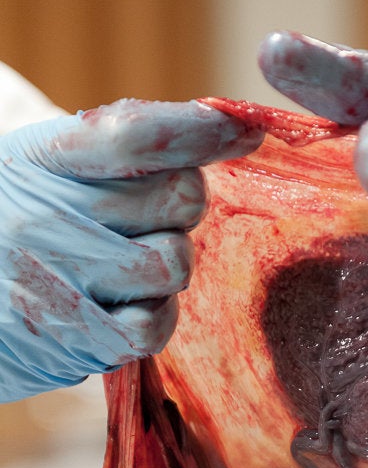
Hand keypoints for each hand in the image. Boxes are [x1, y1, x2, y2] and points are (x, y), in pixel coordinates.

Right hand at [0, 99, 262, 400]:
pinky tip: (131, 306)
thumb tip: (220, 129)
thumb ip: (114, 151)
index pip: (136, 133)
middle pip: (179, 196)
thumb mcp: (41, 169)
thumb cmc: (11, 224)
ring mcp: (58, 280)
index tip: (244, 130)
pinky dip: (157, 316)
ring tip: (133, 265)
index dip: (203, 128)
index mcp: (39, 158)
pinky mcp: (73, 339)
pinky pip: (155, 325)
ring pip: (175, 262)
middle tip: (149, 217)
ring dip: (169, 264)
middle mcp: (45, 215)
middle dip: (182, 206)